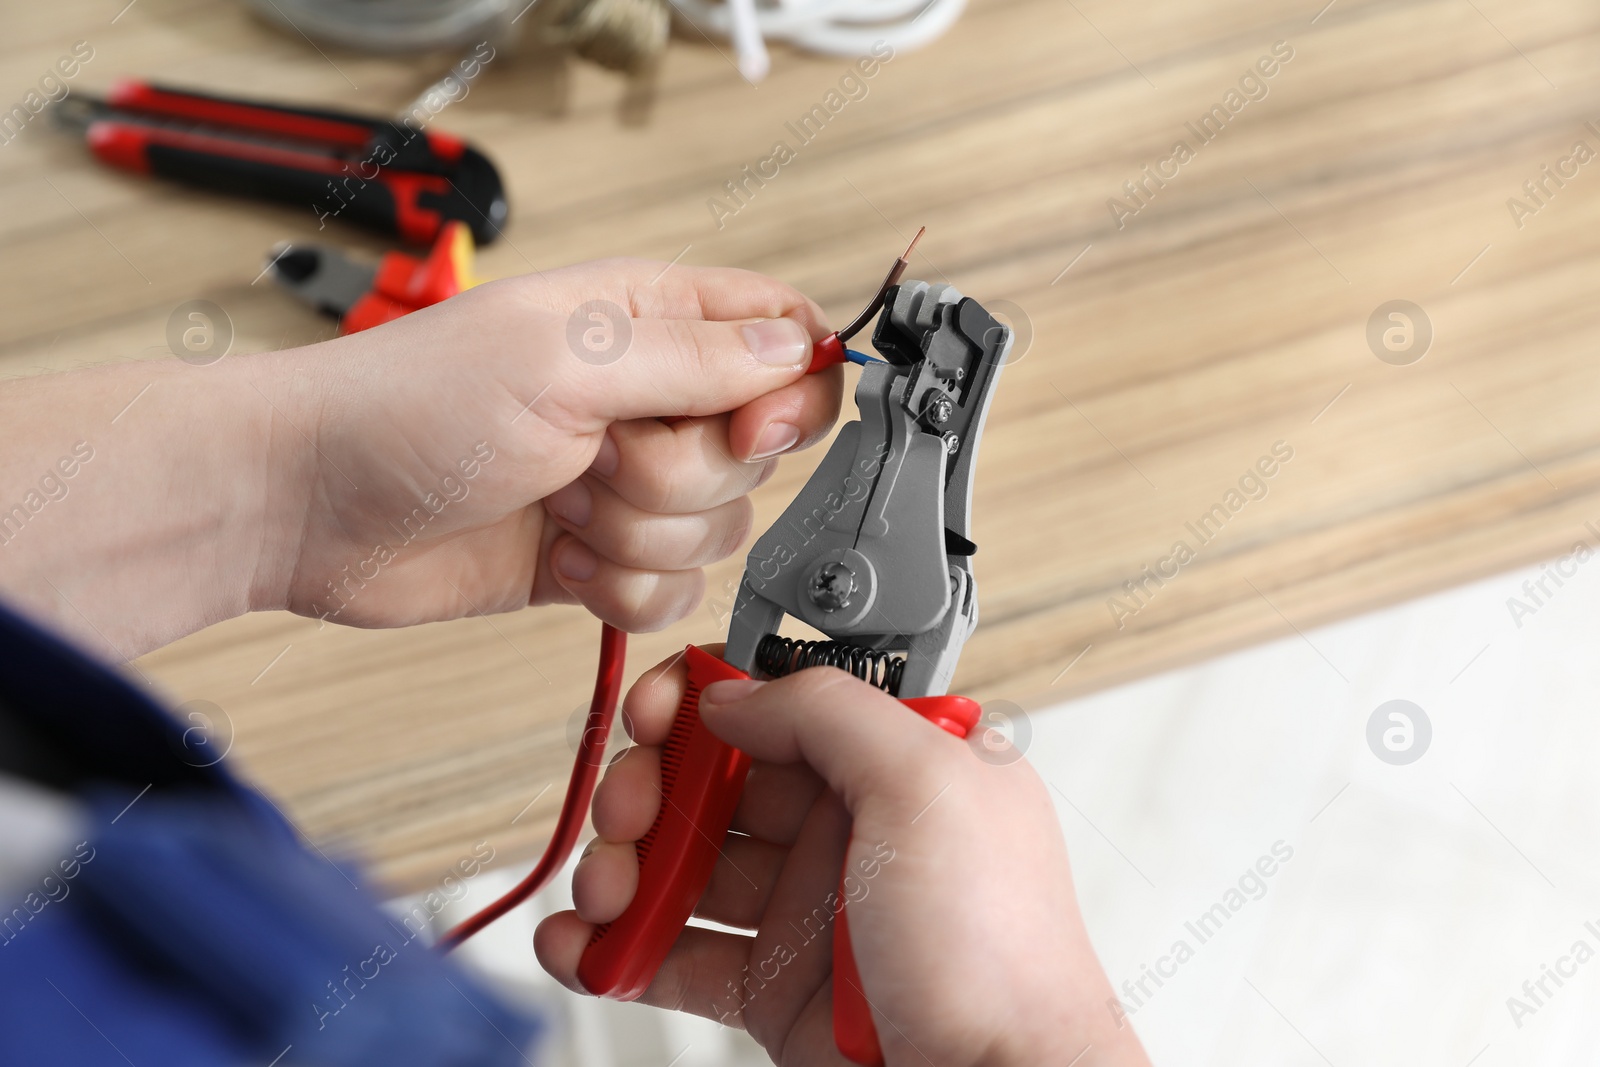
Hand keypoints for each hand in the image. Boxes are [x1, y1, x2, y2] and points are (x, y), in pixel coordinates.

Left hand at [254, 259, 841, 631]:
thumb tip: (796, 349)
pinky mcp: (598, 558)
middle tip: (591, 457)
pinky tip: (556, 559)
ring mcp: (622, 485)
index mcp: (651, 321)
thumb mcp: (563, 361)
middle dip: (677, 478)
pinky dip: (617, 591)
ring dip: (635, 536)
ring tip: (556, 504)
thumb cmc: (407, 407)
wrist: (312, 506)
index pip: (784, 339)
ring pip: (716, 533)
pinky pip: (670, 594)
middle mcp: (647, 400)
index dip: (790, 394)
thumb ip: (694, 358)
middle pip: (756, 456)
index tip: (742, 429)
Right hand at [534, 650, 1150, 1066]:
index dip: (706, 698)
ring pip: (683, 866)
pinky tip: (581, 946)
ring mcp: (806, 910)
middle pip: (715, 780)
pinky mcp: (774, 988)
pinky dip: (617, 949)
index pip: (782, 703)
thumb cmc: (997, 957)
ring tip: (603, 893)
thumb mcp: (927, 790)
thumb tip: (737, 690)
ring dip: (622, 869)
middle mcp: (847, 830)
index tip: (658, 714)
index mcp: (896, 766)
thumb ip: (830, 713)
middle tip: (626, 814)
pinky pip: (676, 954)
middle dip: (650, 787)